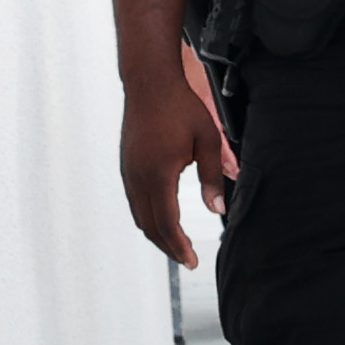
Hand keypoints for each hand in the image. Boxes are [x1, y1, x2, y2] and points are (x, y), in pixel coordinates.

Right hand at [120, 69, 233, 266]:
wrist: (149, 83)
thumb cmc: (180, 107)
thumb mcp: (207, 141)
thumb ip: (214, 176)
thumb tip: (218, 209)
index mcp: (158, 175)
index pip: (167, 223)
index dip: (180, 246)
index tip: (193, 261)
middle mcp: (138, 178)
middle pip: (150, 226)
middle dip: (168, 247)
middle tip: (187, 259)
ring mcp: (128, 172)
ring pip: (139, 215)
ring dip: (157, 234)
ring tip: (176, 245)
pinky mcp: (127, 166)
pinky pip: (135, 201)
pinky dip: (148, 217)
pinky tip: (162, 219)